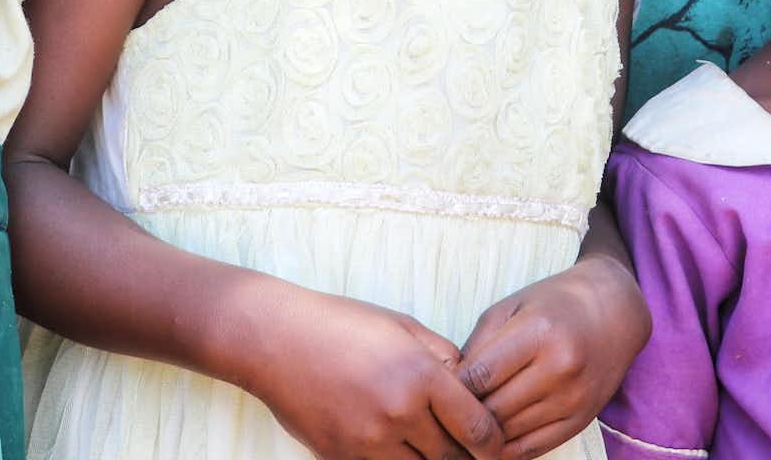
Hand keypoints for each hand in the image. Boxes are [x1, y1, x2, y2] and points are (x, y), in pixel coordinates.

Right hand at [246, 290, 505, 459]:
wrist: (274, 340)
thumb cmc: (341, 324)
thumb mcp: (403, 326)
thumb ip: (444, 357)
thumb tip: (473, 385)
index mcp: (420, 376)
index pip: (477, 428)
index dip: (493, 443)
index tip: (496, 446)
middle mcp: (397, 413)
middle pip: (452, 457)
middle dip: (465, 456)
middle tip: (470, 450)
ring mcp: (366, 442)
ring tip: (433, 448)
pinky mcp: (341, 458)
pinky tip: (400, 450)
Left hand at [457, 255, 650, 459]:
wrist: (615, 312)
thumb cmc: (555, 304)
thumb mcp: (511, 306)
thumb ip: (478, 344)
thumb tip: (449, 385)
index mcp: (539, 333)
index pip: (480, 376)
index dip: (451, 388)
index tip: (434, 390)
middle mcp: (560, 369)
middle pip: (493, 410)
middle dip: (463, 414)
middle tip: (443, 413)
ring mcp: (573, 398)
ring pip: (510, 433)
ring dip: (482, 434)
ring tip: (462, 427)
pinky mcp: (581, 420)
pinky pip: (534, 448)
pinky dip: (507, 450)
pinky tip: (490, 442)